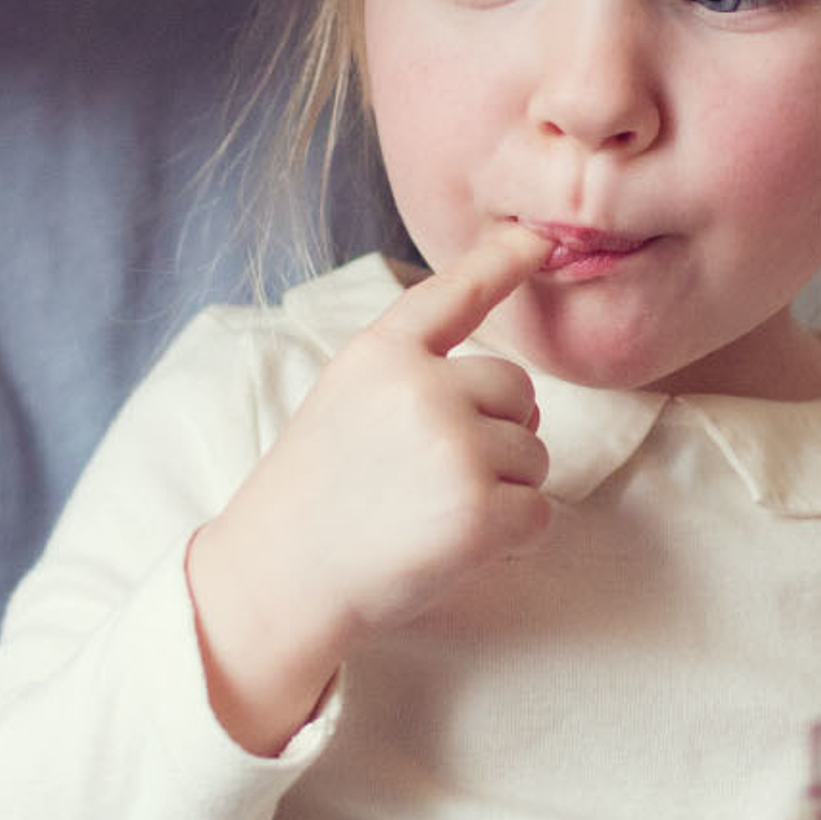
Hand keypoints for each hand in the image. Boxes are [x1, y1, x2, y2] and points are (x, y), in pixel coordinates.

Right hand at [187, 225, 552, 752]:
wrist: (280, 580)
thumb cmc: (315, 497)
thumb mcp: (346, 401)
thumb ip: (413, 376)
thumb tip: (517, 390)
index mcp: (381, 354)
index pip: (454, 293)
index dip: (502, 261)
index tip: (537, 240)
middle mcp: (423, 388)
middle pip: (517, 391)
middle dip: (497, 433)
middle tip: (432, 479)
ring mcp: (456, 448)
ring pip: (534, 456)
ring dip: (503, 490)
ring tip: (431, 514)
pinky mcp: (482, 511)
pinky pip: (540, 514)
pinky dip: (512, 538)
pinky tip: (455, 547)